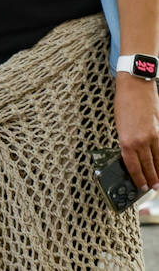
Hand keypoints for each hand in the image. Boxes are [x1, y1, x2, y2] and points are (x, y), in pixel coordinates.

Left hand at [116, 75, 158, 191]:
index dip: (138, 178)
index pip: (132, 165)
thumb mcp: (120, 125)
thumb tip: (132, 155)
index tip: (141, 186)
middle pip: (147, 165)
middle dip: (151, 178)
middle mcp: (140, 140)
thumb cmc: (124, 103)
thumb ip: (127, 141)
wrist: (135, 87)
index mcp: (126, 140)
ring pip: (158, 159)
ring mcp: (152, 136)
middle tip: (154, 188)